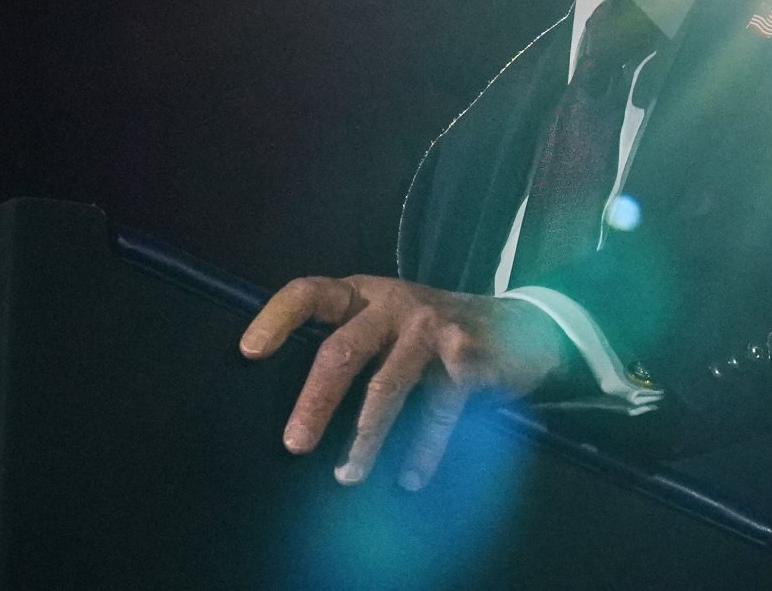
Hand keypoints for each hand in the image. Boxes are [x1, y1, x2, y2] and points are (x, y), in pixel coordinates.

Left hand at [239, 275, 570, 488]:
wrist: (522, 327)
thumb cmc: (434, 335)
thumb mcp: (390, 325)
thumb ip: (351, 345)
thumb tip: (297, 410)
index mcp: (365, 295)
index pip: (310, 293)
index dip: (277, 318)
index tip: (248, 353)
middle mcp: (395, 305)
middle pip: (342, 349)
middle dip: (315, 402)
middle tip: (294, 445)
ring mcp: (432, 328)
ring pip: (386, 387)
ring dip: (364, 438)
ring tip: (347, 476)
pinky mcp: (466, 356)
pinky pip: (436, 411)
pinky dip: (422, 450)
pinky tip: (411, 478)